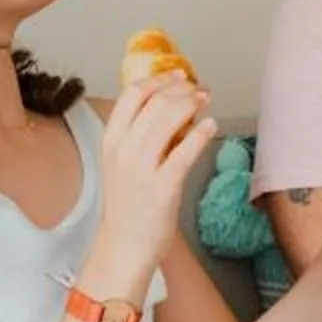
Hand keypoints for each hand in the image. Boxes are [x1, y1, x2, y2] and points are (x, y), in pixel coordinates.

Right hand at [91, 72, 216, 288]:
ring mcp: (142, 168)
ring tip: (206, 101)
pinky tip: (210, 126)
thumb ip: (138, 137)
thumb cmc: (127, 206)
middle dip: (181, 89)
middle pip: (155, 101)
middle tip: (198, 88)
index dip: (158, 80)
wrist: (124, 246)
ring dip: (192, 104)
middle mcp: (123, 150)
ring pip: (169, 119)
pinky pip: (185, 150)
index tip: (177, 75)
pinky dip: (201, 133)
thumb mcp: (121, 164)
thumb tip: (168, 109)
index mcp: (110, 141)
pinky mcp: (163, 186)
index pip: (132, 95)